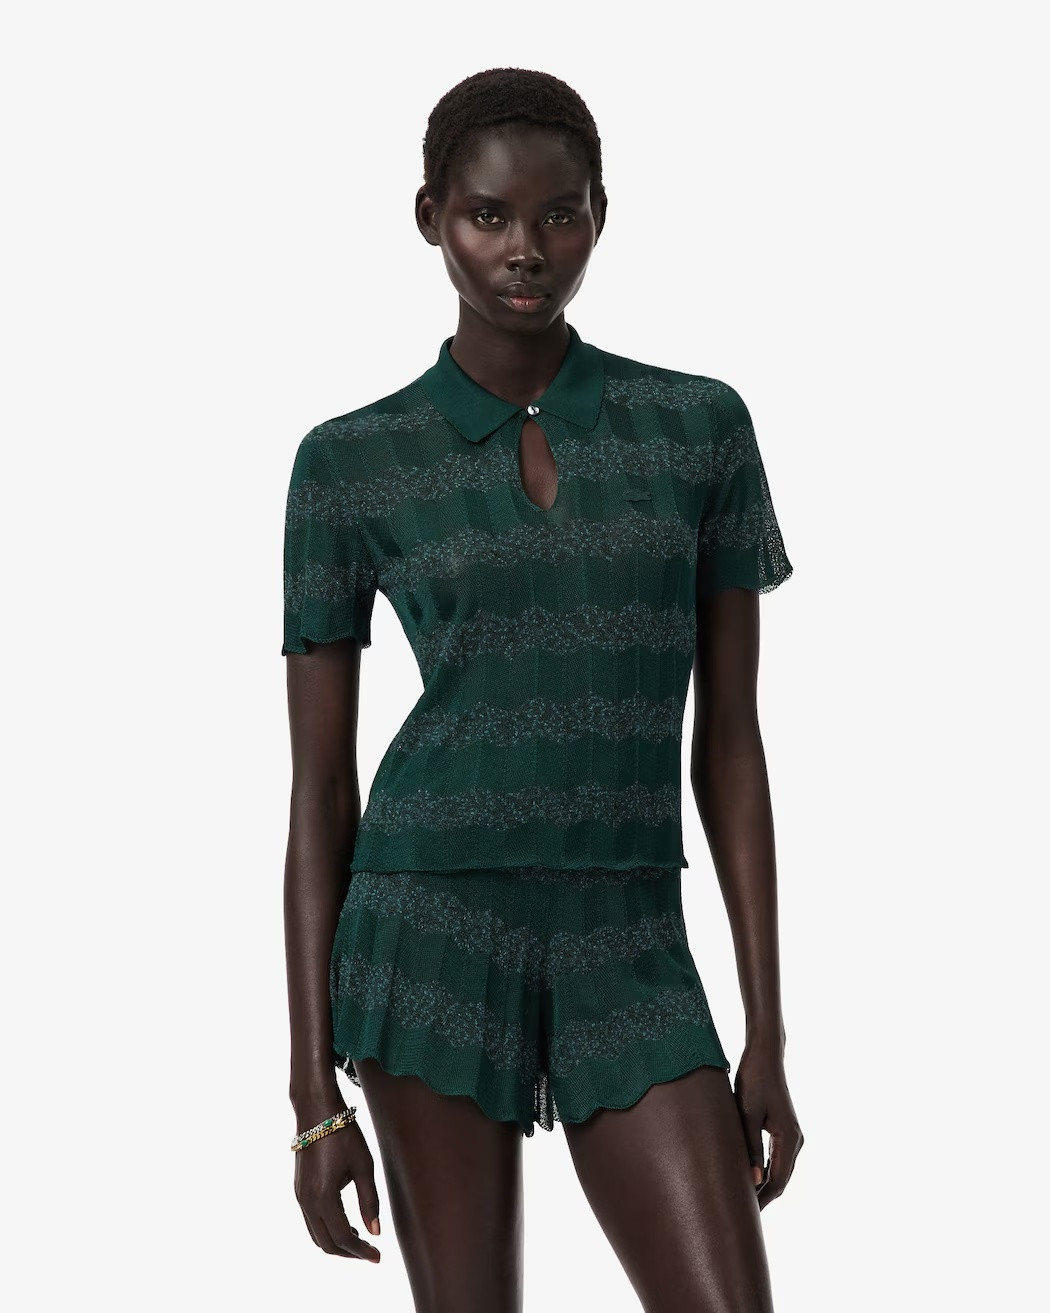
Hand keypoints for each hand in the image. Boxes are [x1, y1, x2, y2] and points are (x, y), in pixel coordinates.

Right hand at [294, 1115, 382, 1261]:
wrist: (316, 1110)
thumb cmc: (344, 1134)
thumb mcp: (363, 1165)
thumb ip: (369, 1201)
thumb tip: (375, 1233)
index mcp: (323, 1196)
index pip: (343, 1237)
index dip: (361, 1251)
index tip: (378, 1257)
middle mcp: (307, 1201)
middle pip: (326, 1243)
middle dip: (349, 1253)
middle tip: (370, 1254)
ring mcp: (299, 1196)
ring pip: (316, 1235)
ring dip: (337, 1243)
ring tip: (360, 1240)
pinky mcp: (298, 1190)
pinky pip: (311, 1221)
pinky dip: (327, 1230)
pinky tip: (345, 1223)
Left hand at [733, 1041, 803, 1209]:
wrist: (765, 1056)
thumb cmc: (754, 1080)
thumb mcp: (747, 1114)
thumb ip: (751, 1147)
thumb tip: (754, 1180)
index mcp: (788, 1138)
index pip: (777, 1180)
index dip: (762, 1200)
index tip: (746, 1216)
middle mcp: (795, 1140)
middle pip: (781, 1180)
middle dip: (763, 1198)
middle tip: (742, 1216)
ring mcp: (792, 1136)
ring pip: (780, 1171)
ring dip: (764, 1186)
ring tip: (743, 1202)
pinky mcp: (784, 1130)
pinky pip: (777, 1159)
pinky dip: (766, 1172)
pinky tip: (750, 1179)